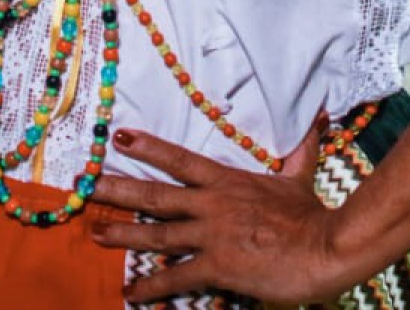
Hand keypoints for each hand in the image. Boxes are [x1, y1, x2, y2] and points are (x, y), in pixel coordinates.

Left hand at [90, 117, 354, 304]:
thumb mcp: (300, 177)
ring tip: (94, 233)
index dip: (147, 147)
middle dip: (117, 190)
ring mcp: (211, 235)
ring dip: (123, 235)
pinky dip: (152, 286)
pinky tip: (131, 294)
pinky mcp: (218, 266)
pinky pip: (176, 278)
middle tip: (83, 185)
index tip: (117, 137)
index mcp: (227, 182)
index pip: (179, 159)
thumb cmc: (312, 214)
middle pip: (155, 195)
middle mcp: (212, 205)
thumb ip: (301, 149)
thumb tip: (321, 117)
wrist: (326, 246)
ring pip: (157, 235)